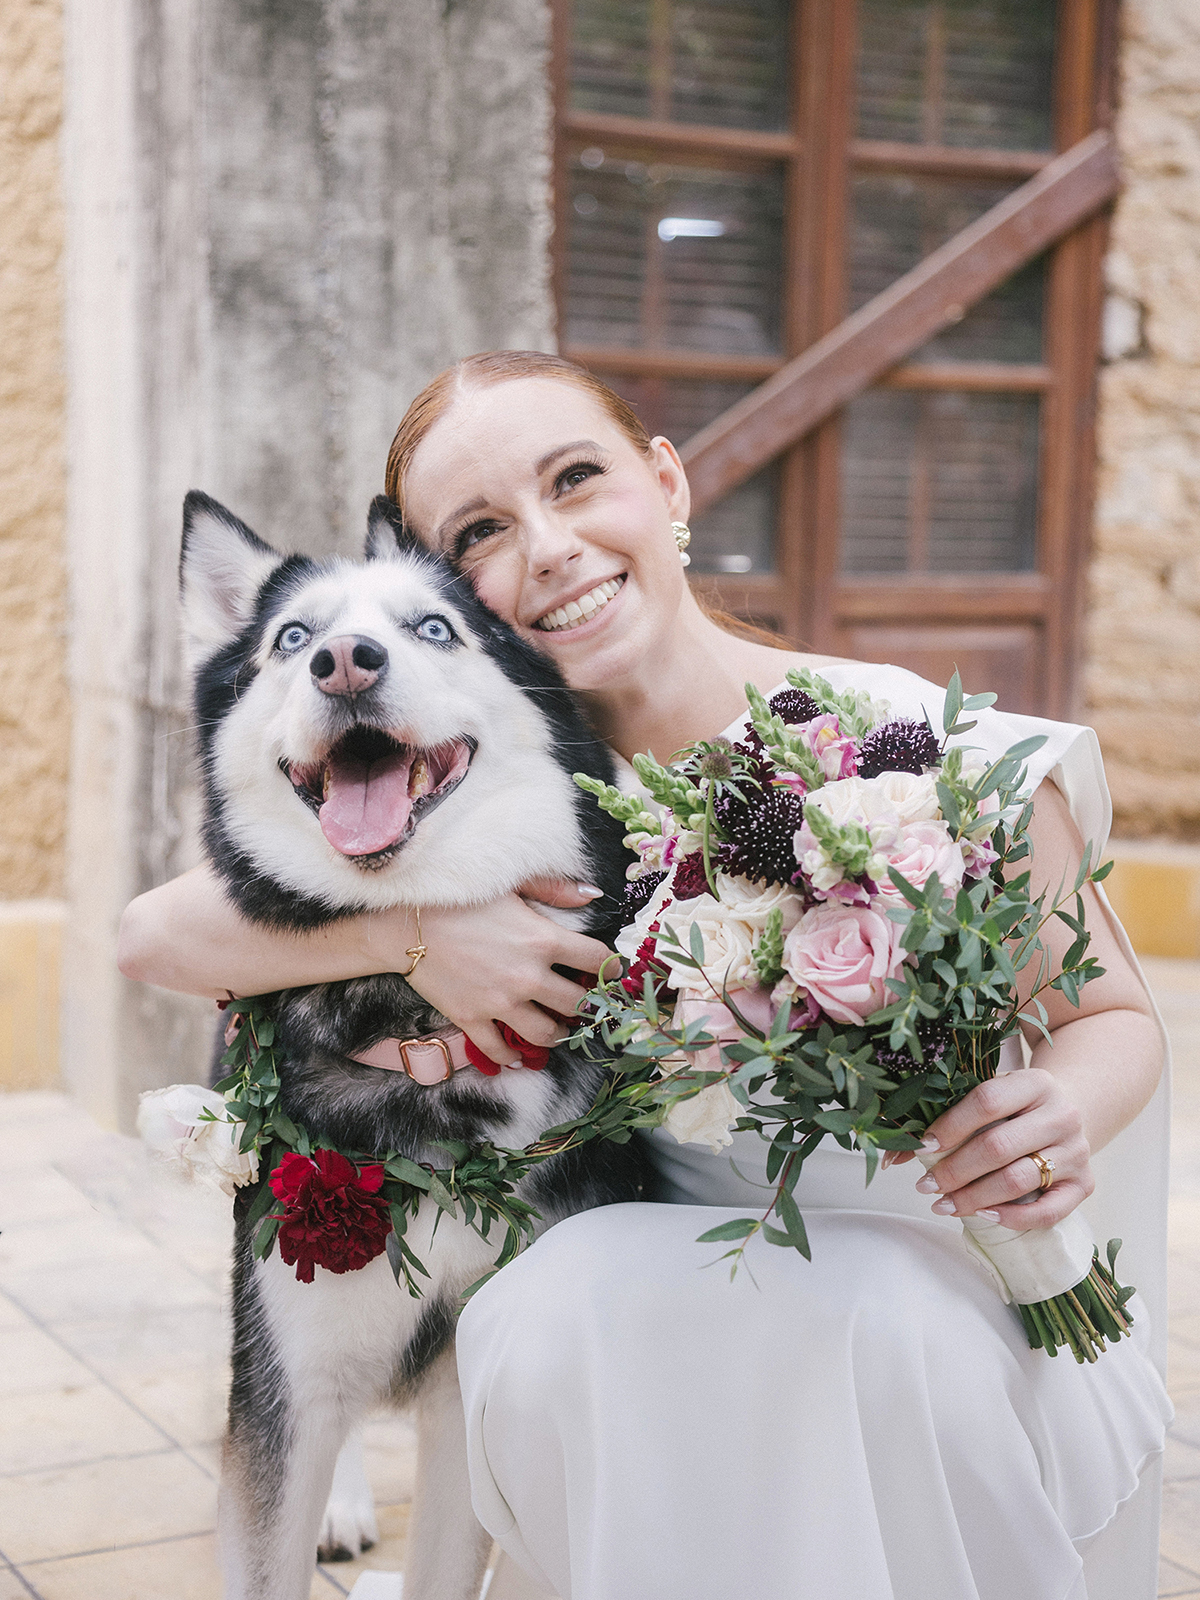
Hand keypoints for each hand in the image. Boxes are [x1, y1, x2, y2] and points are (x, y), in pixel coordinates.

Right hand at [401, 881, 613, 1064]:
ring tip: (556, 1029)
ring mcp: (500, 1002)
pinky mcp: (472, 1018)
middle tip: (585, 1005)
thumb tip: (593, 896)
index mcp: (544, 940)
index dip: (609, 968)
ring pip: (544, 1034)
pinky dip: (510, 1057)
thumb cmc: (461, 898)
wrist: (406, 923)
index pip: (597, 960)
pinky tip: (515, 1054)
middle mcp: (528, 976)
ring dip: (556, 1035)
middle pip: (577, 1004)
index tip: (609, 973)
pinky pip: (498, 1049)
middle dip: (586, 1006)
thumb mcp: (513, 884)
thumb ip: (556, 889)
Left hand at [904, 1068, 1093, 1229]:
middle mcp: (1062, 1115)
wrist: (1069, 1113)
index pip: (987, 1101)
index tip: (923, 1146)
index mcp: (1035, 1082)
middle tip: (925, 1185)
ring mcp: (1076, 1151)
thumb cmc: (1017, 1107)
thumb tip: (893, 1154)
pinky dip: (1013, 1217)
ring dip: (974, 1197)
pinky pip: (1049, 1211)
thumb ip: (945, 1115)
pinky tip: (984, 1214)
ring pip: (1019, 1180)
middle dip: (955, 1170)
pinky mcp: (1085, 1184)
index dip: (950, 1125)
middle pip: (998, 1146)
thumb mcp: (990, 1096)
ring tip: (943, 1203)